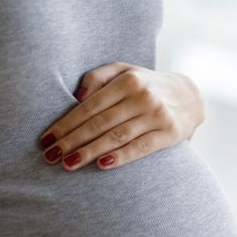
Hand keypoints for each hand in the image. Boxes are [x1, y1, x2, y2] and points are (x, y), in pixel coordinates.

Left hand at [37, 62, 204, 170]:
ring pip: (116, 136)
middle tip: (49, 156)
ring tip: (67, 164)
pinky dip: (121, 156)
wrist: (190, 96)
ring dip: (89, 152)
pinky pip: (141, 147)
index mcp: (128, 80)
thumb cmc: (146, 86)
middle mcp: (142, 96)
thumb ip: (98, 77)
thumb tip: (76, 96)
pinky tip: (102, 165)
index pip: (89, 106)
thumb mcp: (125, 71)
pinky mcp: (170, 133)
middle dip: (71, 141)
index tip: (46, 139)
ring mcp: (157, 115)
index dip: (65, 123)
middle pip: (99, 123)